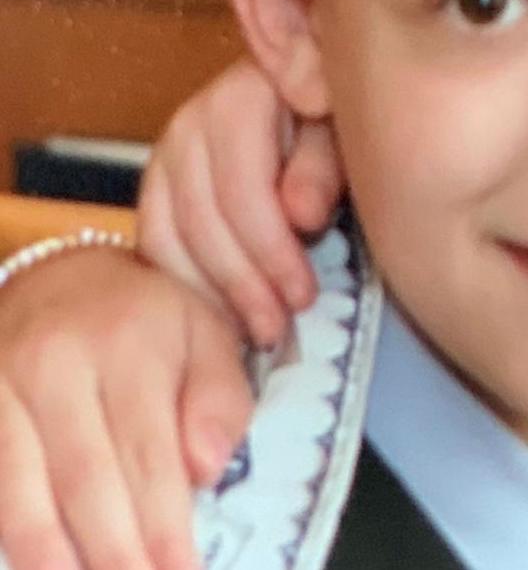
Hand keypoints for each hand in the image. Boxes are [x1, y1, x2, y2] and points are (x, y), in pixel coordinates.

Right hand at [0, 246, 249, 569]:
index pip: (148, 454)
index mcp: (128, 346)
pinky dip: (11, 532)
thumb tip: (206, 470)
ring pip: (21, 496)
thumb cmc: (143, 317)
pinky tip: (37, 562)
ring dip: (52, 559)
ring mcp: (0, 391)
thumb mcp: (204, 332)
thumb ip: (218, 398)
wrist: (57, 274)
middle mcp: (54, 367)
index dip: (163, 525)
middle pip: (84, 483)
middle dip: (113, 554)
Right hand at [137, 58, 344, 348]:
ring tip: (252, 332)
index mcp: (239, 98)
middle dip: (242, 284)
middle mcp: (189, 123)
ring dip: (209, 294)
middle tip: (278, 329)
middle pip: (201, 221)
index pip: (244, 191)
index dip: (272, 252)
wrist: (307, 99)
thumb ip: (325, 163)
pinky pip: (156, 244)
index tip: (303, 297)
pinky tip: (219, 315)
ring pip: (168, 239)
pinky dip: (185, 285)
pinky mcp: (158, 185)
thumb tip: (301, 214)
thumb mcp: (347, 127)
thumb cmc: (337, 114)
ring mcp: (166, 154)